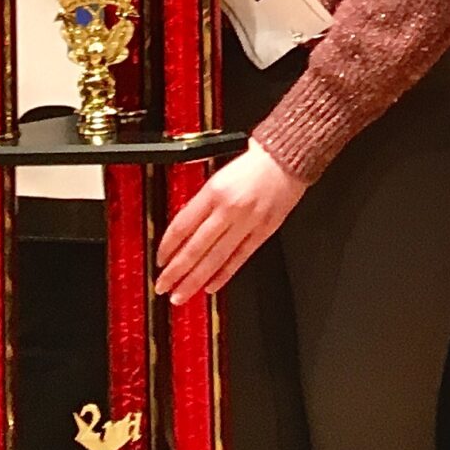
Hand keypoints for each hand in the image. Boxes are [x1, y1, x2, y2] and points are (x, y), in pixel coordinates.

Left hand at [155, 145, 304, 301]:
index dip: (167, 247)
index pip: (182, 225)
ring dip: (195, 279)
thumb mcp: (219, 175)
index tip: (159, 260)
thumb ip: (201, 202)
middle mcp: (230, 208)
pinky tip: (212, 286)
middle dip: (176, 271)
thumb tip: (183, 230)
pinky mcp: (265, 230)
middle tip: (163, 286)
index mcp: (215, 191)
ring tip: (181, 295)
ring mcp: (248, 221)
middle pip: (196, 247)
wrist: (290, 155)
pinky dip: (224, 274)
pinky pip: (241, 256)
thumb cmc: (256, 162)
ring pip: (216, 257)